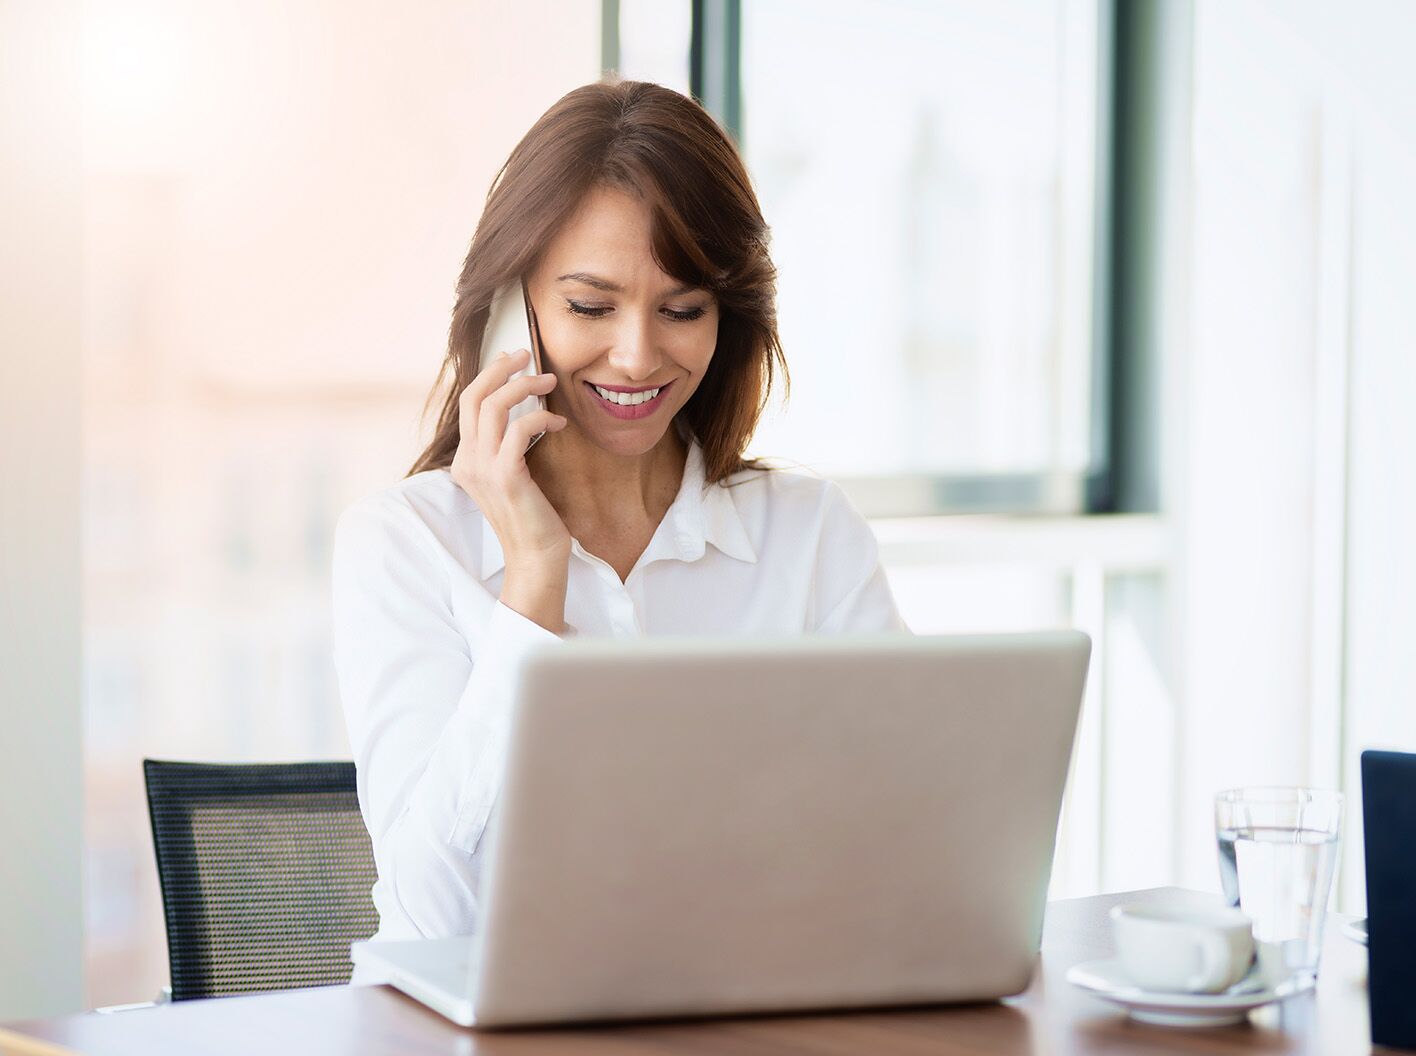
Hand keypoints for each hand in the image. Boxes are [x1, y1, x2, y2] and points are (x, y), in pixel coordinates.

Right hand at [450, 349, 570, 631]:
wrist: (537, 558)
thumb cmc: (533, 517)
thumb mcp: (514, 476)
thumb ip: (509, 446)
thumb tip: (522, 410)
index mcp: (465, 460)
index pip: (468, 403)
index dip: (489, 375)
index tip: (513, 360)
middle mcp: (467, 462)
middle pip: (474, 396)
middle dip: (501, 368)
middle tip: (528, 355)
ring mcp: (483, 470)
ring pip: (493, 406)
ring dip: (524, 386)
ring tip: (549, 380)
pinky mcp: (505, 477)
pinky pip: (520, 429)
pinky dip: (541, 418)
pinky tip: (559, 423)